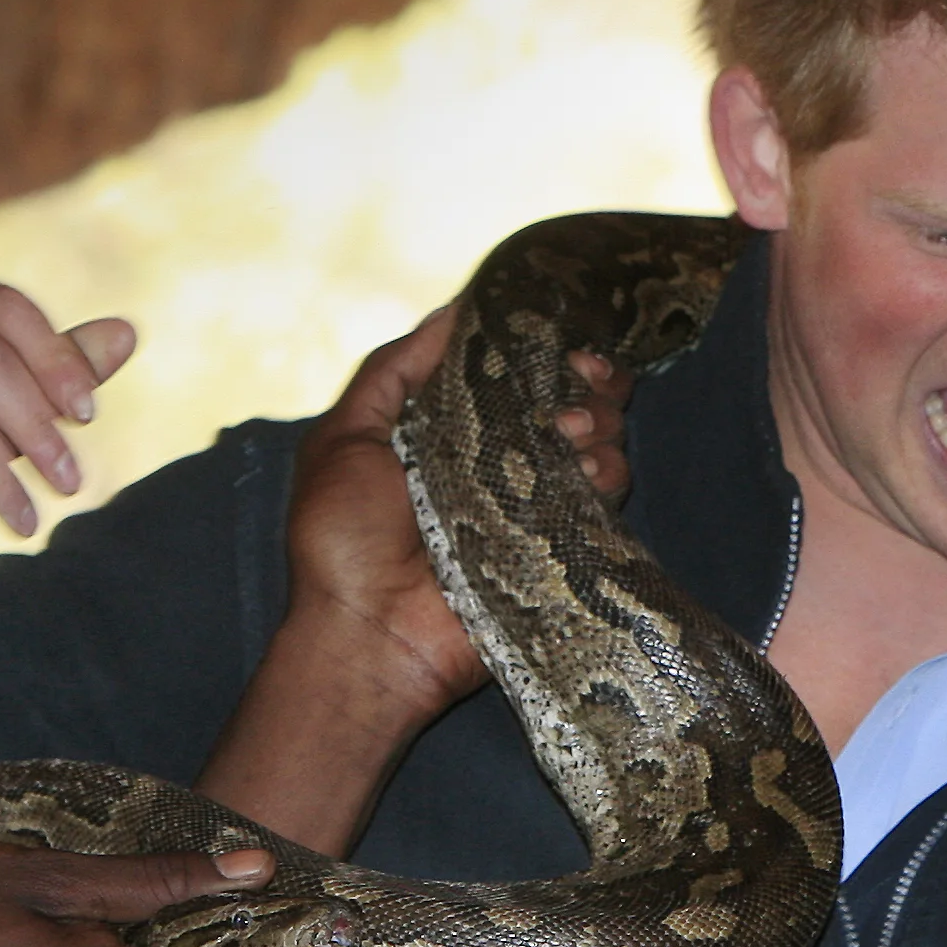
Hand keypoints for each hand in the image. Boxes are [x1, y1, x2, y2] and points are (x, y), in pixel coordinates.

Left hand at [282, 306, 634, 735]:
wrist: (367, 635)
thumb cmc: (341, 538)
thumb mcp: (345, 437)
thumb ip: (394, 373)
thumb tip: (456, 310)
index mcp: (454, 432)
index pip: (518, 374)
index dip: (545, 348)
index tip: (558, 336)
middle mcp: (504, 464)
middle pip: (573, 400)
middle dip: (584, 380)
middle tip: (580, 381)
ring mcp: (537, 506)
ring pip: (601, 442)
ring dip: (594, 424)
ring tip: (566, 433)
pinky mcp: (562, 549)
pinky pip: (606, 501)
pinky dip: (602, 476)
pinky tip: (580, 473)